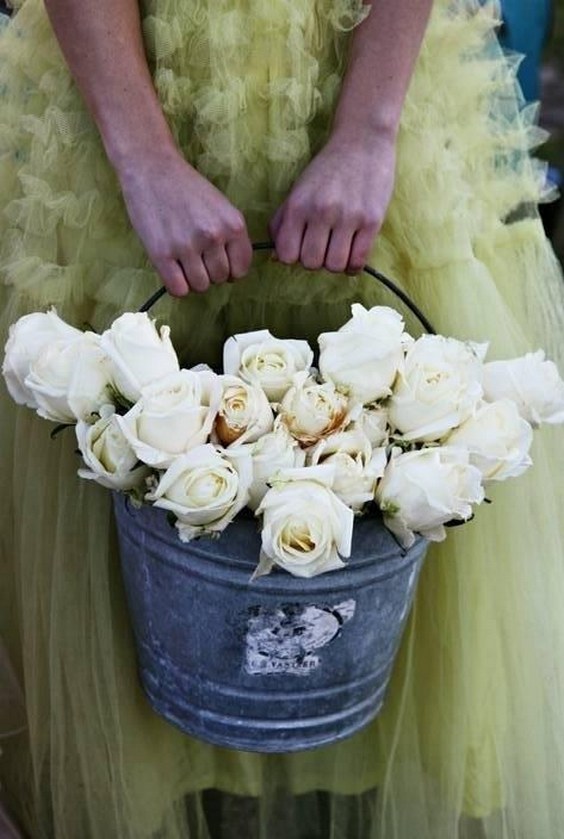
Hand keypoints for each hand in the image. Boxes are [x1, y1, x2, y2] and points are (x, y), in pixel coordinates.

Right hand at [117, 149, 252, 295]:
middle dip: (209, 273)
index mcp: (233, 224)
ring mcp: (187, 246)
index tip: (217, 263)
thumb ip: (231, 237)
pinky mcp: (162, 254)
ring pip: (200, 286)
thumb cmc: (187, 188)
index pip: (241, 269)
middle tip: (196, 258)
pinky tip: (172, 270)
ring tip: (183, 262)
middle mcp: (213, 236)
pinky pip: (178, 289)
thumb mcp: (221, 207)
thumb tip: (233, 273)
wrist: (152, 168)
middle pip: (220, 279)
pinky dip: (176, 285)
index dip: (230, 271)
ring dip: (192, 280)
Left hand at [270, 131, 395, 273]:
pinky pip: (358, 261)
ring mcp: (348, 217)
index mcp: (299, 205)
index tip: (301, 247)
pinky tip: (352, 253)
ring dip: (335, 263)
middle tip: (322, 246)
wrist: (363, 141)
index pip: (286, 255)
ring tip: (338, 249)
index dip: (292, 257)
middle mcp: (321, 212)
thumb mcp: (297, 191)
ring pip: (335, 266)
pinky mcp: (372, 221)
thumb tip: (276, 259)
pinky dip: (353, 265)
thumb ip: (282, 223)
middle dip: (316, 260)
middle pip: (311, 264)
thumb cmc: (326, 170)